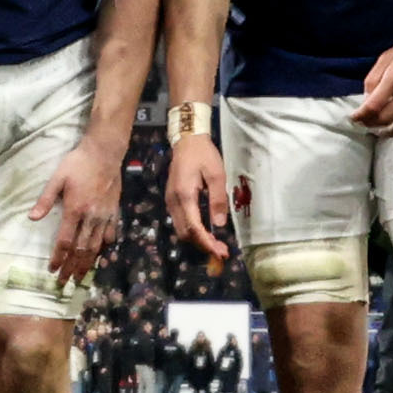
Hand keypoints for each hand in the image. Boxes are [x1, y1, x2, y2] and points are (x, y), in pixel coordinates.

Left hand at [31, 135, 122, 281]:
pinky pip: (110, 235)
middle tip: (64, 283)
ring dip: (86, 264)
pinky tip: (99, 257)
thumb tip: (32, 218)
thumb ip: (45, 200)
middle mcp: (90, 217)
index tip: (52, 270)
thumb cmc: (77, 164)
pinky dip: (104, 248)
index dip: (58, 258)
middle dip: (71, 268)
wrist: (104, 153)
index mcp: (75, 210)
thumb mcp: (57, 178)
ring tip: (79, 277)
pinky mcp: (114, 212)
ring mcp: (104, 216)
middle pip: (80, 249)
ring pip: (95, 246)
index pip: (65, 241)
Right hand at [164, 131, 233, 261]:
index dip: (207, 243)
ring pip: (181, 230)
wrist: (186, 141)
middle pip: (185, 233)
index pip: (194, 228)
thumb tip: (220, 224)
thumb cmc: (203, 155)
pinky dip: (193, 231)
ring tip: (217, 244)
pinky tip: (207, 231)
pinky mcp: (172, 200)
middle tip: (222, 250)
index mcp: (185, 196)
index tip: (220, 252)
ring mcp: (171, 201)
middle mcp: (174, 202)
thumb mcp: (216, 174)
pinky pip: (181, 222)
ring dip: (198, 240)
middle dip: (203, 245)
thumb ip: (218, 199)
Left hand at [352, 27, 392, 136]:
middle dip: (371, 124)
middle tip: (366, 124)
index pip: (374, 104)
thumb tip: (366, 99)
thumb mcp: (388, 55)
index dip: (361, 116)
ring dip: (389, 132)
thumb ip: (374, 77)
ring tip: (383, 131)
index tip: (354, 119)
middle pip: (386, 117)